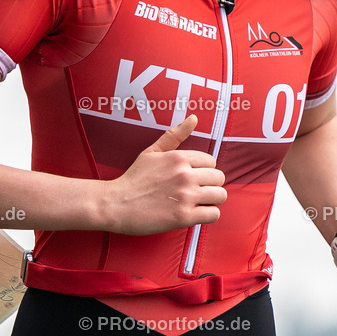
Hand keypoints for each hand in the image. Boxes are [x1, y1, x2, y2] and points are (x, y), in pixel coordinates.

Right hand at [102, 115, 226, 235]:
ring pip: (220, 195)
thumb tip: (194, 118)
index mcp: (178, 158)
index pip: (211, 161)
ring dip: (212, 200)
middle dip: (211, 185)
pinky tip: (196, 213)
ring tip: (199, 202)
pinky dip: (208, 215)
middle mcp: (185, 175)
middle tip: (197, 191)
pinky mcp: (184, 217)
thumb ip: (174, 135)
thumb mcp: (151, 152)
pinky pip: (213, 214)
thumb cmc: (134, 179)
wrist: (116, 204)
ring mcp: (185, 196)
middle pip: (219, 178)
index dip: (204, 171)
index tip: (193, 178)